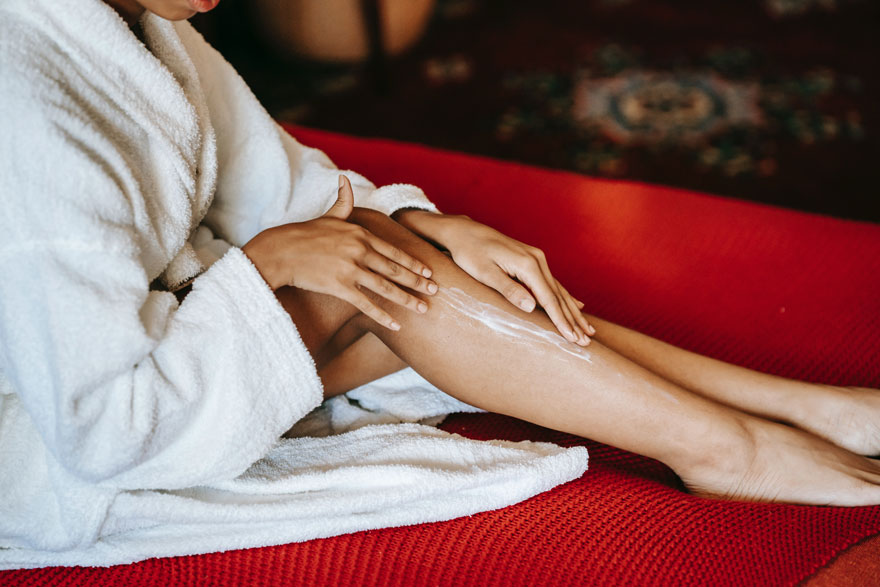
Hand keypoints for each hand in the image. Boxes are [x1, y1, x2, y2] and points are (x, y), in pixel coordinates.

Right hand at [242, 175, 436, 329]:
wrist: (279, 251)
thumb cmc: (302, 234)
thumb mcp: (327, 216)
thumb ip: (343, 202)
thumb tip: (344, 179)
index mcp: (359, 234)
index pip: (393, 250)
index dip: (412, 263)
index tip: (428, 271)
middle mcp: (359, 250)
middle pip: (394, 269)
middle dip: (418, 282)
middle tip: (436, 291)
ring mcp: (350, 269)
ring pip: (386, 287)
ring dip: (407, 300)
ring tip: (424, 309)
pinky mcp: (340, 286)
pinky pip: (366, 304)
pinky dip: (383, 316)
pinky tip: (396, 326)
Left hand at [396, 211, 593, 344]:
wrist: (464, 231)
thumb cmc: (469, 252)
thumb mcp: (485, 273)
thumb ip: (508, 290)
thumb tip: (531, 306)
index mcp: (527, 264)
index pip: (548, 299)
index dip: (561, 321)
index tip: (572, 339)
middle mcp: (537, 260)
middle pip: (559, 296)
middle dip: (573, 320)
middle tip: (586, 342)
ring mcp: (537, 258)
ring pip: (559, 290)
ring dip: (573, 312)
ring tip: (588, 330)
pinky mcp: (532, 260)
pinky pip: (553, 283)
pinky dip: (566, 298)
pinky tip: (578, 305)